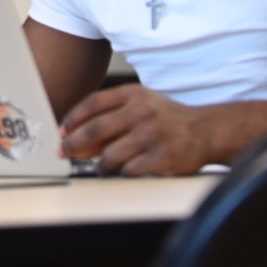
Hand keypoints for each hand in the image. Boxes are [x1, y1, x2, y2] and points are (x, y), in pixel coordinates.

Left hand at [59, 84, 210, 175]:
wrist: (204, 130)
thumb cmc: (165, 118)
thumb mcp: (138, 105)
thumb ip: (109, 116)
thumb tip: (72, 136)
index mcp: (133, 94)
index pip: (93, 103)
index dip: (72, 119)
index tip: (61, 132)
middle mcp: (141, 111)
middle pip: (96, 128)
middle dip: (74, 143)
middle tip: (64, 152)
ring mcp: (152, 134)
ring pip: (111, 153)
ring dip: (100, 163)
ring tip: (100, 166)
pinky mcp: (162, 157)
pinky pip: (130, 169)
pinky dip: (121, 172)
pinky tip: (122, 171)